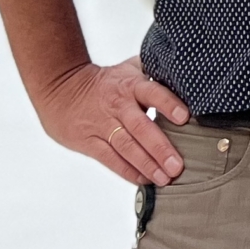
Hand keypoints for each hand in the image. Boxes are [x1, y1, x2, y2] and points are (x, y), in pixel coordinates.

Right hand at [35, 55, 190, 184]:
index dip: (167, 103)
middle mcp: (118, 106)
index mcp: (130, 85)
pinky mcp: (90, 142)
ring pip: (126, 147)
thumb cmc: (105, 81)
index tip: (184, 117)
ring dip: (147, 165)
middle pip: (140, 127)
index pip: (152, 92)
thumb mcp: (129, 68)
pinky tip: (144, 180)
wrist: (61, 89)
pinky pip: (110, 159)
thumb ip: (155, 71)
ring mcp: (103, 125)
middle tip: (177, 165)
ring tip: (165, 178)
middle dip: (160, 148)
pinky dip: (128, 171)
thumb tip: (188, 72)